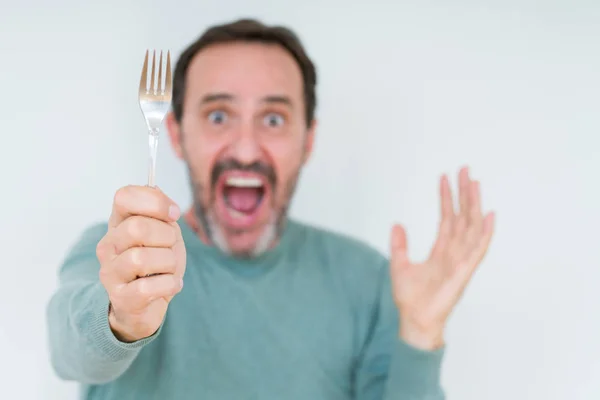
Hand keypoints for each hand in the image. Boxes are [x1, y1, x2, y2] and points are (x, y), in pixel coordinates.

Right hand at [96, 185, 186, 342]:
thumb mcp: (164, 233)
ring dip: (168, 263)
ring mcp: (111, 272)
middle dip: (166, 237)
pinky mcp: (121, 298)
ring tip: (168, 269)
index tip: (173, 214)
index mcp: (118, 223)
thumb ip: (160, 212)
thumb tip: (155, 189)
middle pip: (137, 227)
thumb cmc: (157, 264)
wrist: (147, 306)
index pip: (124, 196)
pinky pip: (148, 287)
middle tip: (170, 247)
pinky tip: (171, 285)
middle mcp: (109, 245)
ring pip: (141, 258)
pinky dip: (170, 285)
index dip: (155, 202)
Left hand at [390, 167, 494, 349]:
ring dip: (474, 205)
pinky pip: (478, 249)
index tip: (445, 177)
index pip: (447, 217)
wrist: (415, 320)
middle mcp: (454, 252)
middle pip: (462, 217)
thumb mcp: (400, 265)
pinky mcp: (464, 271)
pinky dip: (484, 233)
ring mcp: (461, 260)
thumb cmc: (411, 298)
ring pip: (471, 227)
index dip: (447, 198)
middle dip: (463, 193)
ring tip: (474, 183)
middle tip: (464, 170)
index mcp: (441, 250)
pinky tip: (489, 215)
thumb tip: (397, 224)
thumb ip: (400, 245)